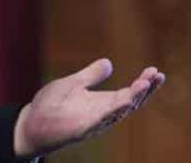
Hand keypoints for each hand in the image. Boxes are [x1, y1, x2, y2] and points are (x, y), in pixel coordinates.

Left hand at [13, 58, 164, 157]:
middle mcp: (103, 113)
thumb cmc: (52, 105)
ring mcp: (94, 122)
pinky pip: (101, 120)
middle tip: (158, 75)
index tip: (156, 70)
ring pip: (119, 111)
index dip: (144, 83)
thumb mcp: (74, 83)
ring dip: (133, 97)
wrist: (31, 123)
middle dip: (145, 90)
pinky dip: (113, 111)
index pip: (129, 93)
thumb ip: (91, 75)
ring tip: (146, 83)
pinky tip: (125, 101)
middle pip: (131, 102)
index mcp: (103, 102)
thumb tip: (109, 62)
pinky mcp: (82, 129)